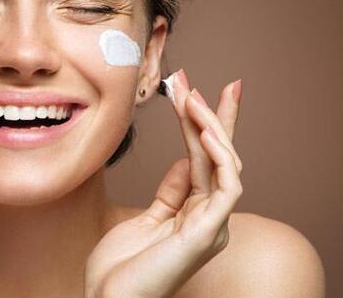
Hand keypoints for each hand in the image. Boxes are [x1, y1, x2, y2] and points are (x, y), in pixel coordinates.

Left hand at [84, 69, 243, 297]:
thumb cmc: (121, 266)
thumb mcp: (147, 217)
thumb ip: (172, 192)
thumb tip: (185, 162)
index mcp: (196, 213)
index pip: (207, 160)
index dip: (207, 125)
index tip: (197, 92)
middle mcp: (210, 217)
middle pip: (220, 157)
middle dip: (216, 116)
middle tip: (212, 81)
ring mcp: (212, 226)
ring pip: (225, 165)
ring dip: (210, 126)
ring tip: (191, 97)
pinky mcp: (207, 234)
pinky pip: (226, 188)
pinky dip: (220, 157)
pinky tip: (204, 132)